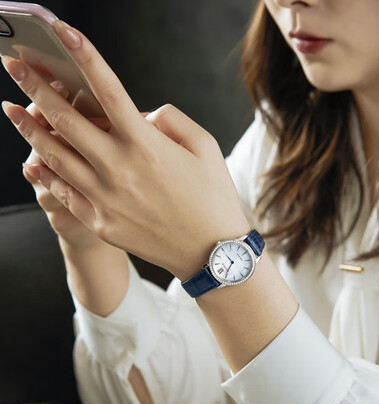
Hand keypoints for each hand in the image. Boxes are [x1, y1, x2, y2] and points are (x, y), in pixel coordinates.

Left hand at [1, 20, 249, 280]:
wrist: (211, 252)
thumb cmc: (213, 198)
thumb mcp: (206, 147)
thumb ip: (172, 120)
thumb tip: (141, 114)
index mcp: (147, 145)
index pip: (107, 89)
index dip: (83, 55)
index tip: (63, 31)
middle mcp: (119, 168)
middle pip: (66, 119)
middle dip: (35, 86)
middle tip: (14, 66)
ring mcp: (105, 198)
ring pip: (55, 156)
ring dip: (29, 128)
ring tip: (11, 110)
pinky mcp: (101, 222)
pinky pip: (64, 192)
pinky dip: (45, 173)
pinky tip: (33, 160)